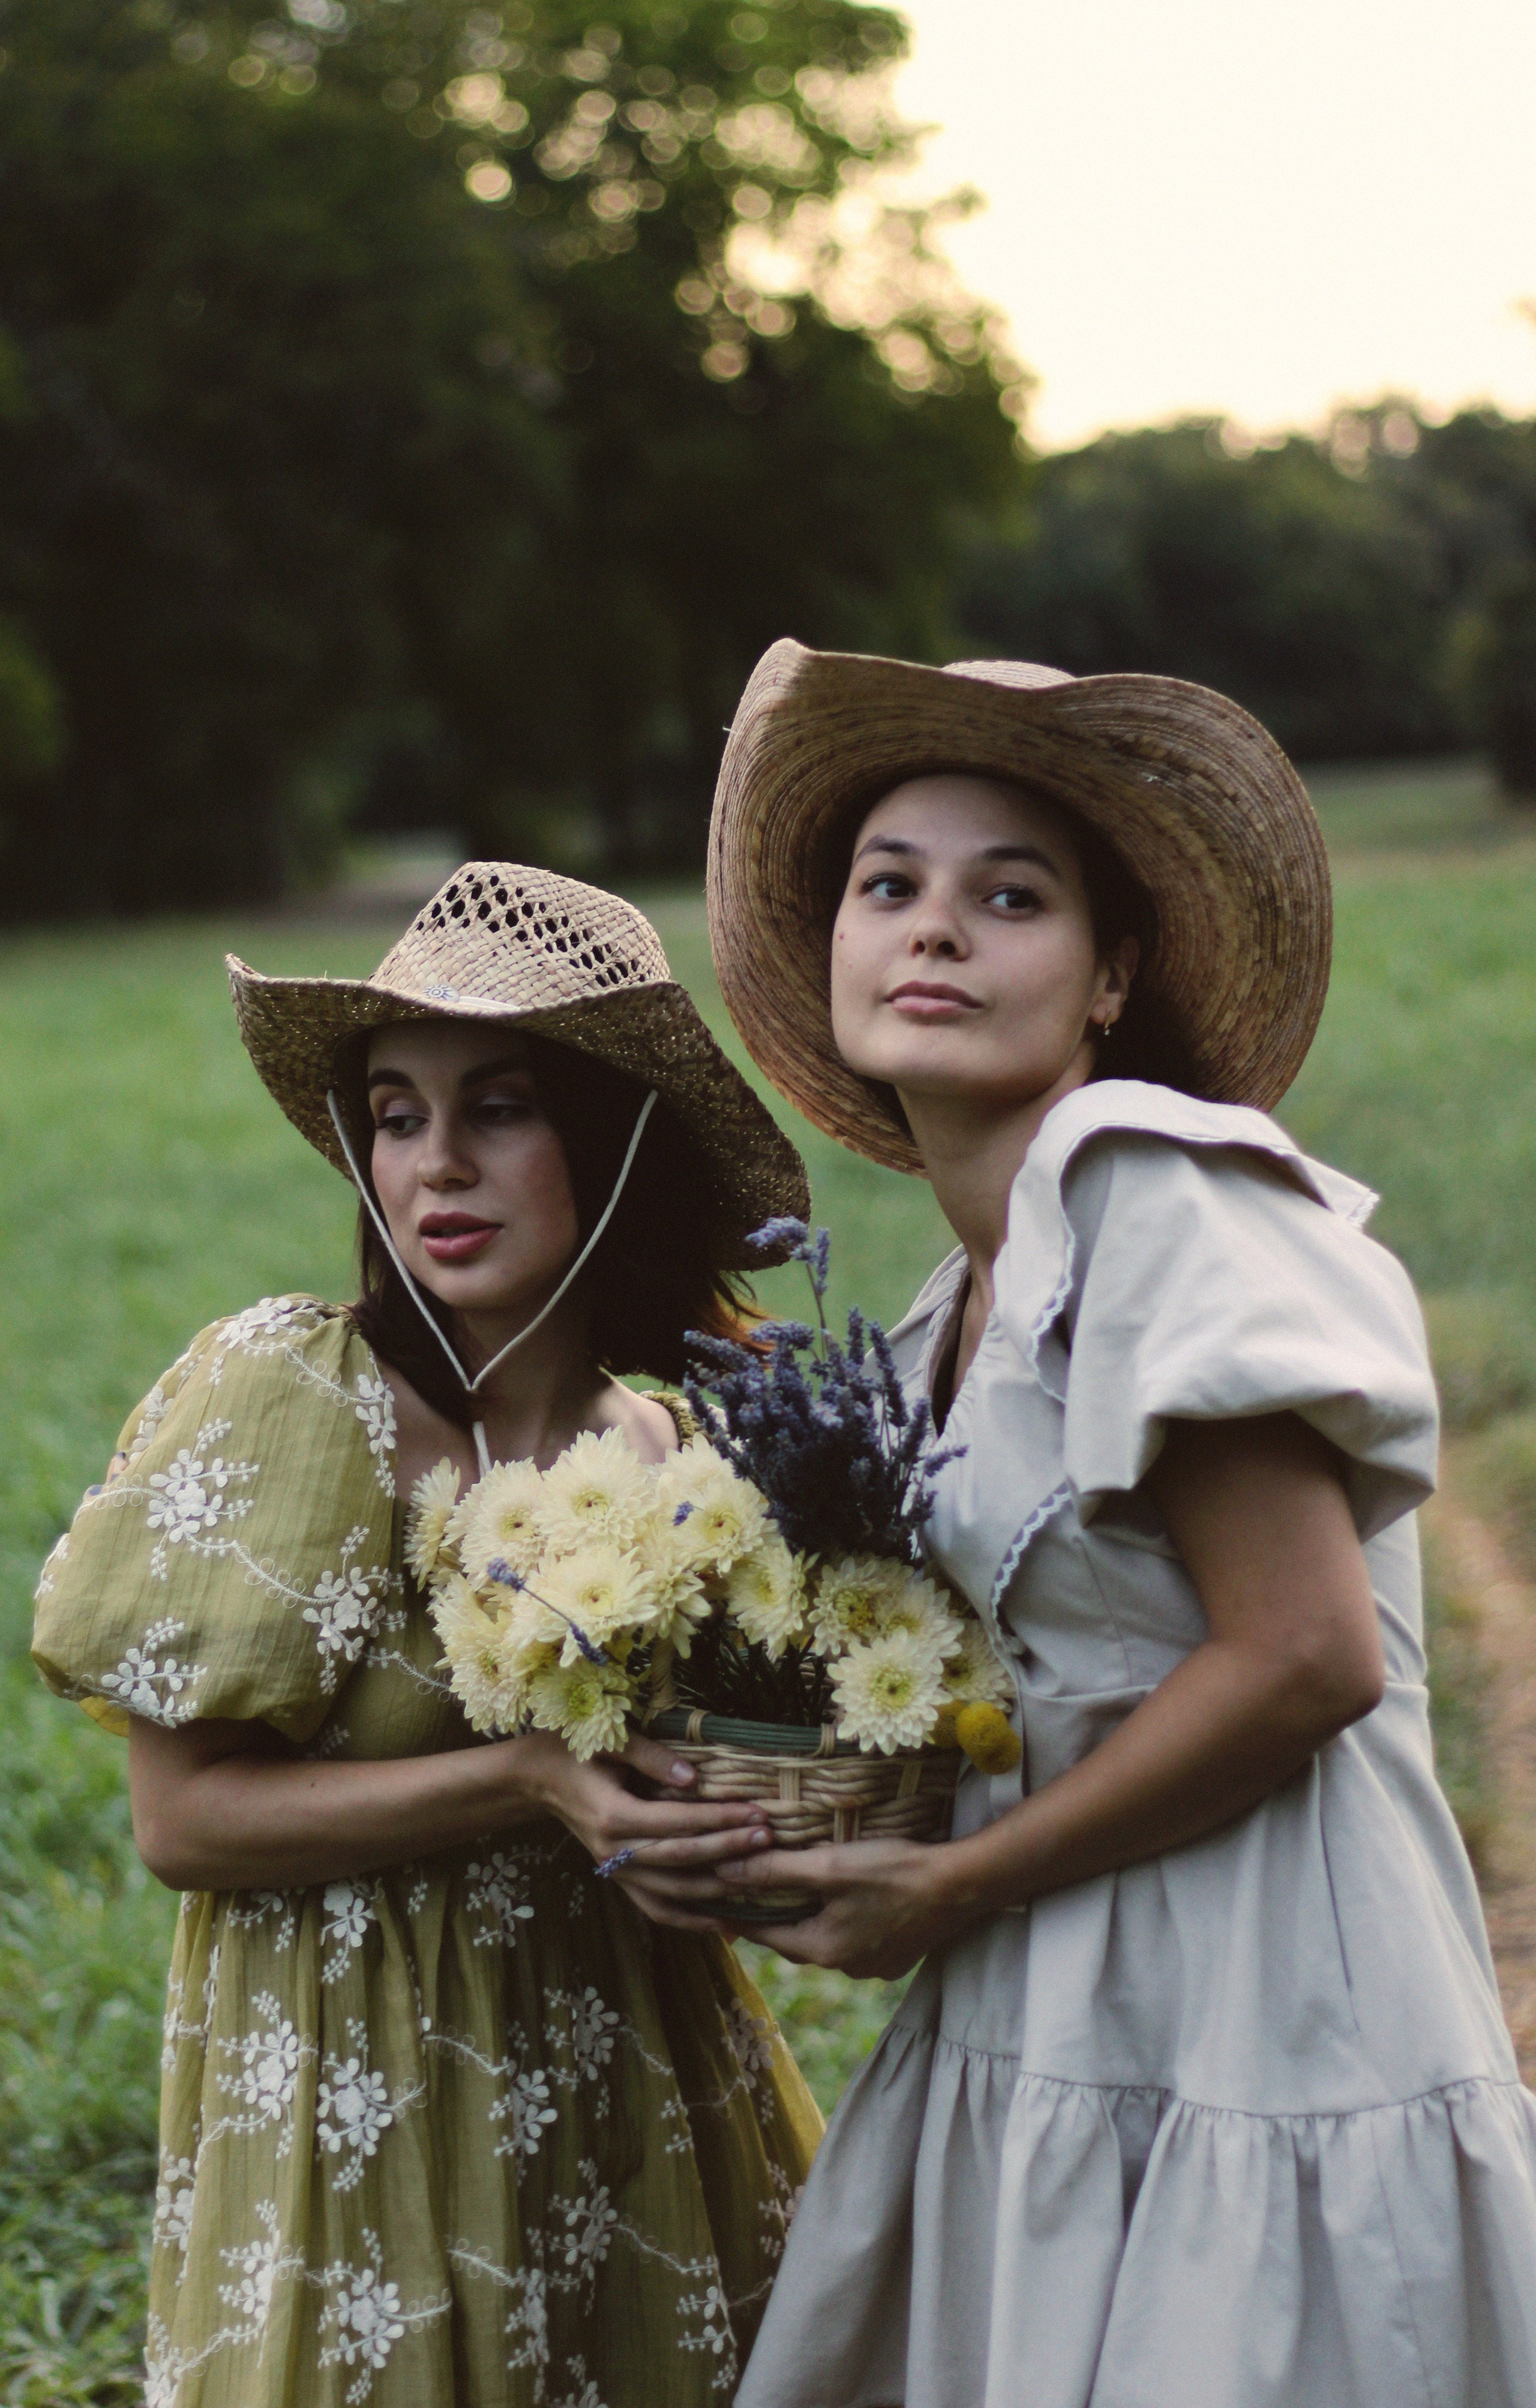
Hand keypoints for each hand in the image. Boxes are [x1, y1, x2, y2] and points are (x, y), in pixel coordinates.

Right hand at [516, 1730, 772, 1932]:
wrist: (535, 1778)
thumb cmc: (573, 1749)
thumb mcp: (609, 1741)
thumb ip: (651, 1757)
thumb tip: (694, 1776)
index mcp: (612, 1815)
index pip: (676, 1822)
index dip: (718, 1819)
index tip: (756, 1812)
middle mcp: (613, 1851)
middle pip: (681, 1859)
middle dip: (728, 1850)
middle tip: (768, 1838)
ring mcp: (614, 1870)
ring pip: (672, 1892)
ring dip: (717, 1888)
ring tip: (759, 1877)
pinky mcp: (617, 1878)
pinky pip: (656, 1908)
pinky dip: (690, 1919)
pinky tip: (725, 1922)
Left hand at [715, 1835, 980, 1980]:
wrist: (961, 1887)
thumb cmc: (893, 1872)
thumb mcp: (829, 1866)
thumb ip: (777, 1871)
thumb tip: (726, 1872)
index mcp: (823, 1949)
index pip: (766, 1933)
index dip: (741, 1916)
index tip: (717, 1904)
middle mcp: (846, 1967)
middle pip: (796, 1939)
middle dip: (776, 1917)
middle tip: (753, 1895)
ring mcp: (875, 1966)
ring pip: (827, 1940)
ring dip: (812, 1920)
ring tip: (798, 1894)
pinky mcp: (897, 1956)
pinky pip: (857, 1941)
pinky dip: (843, 1922)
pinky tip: (848, 1902)